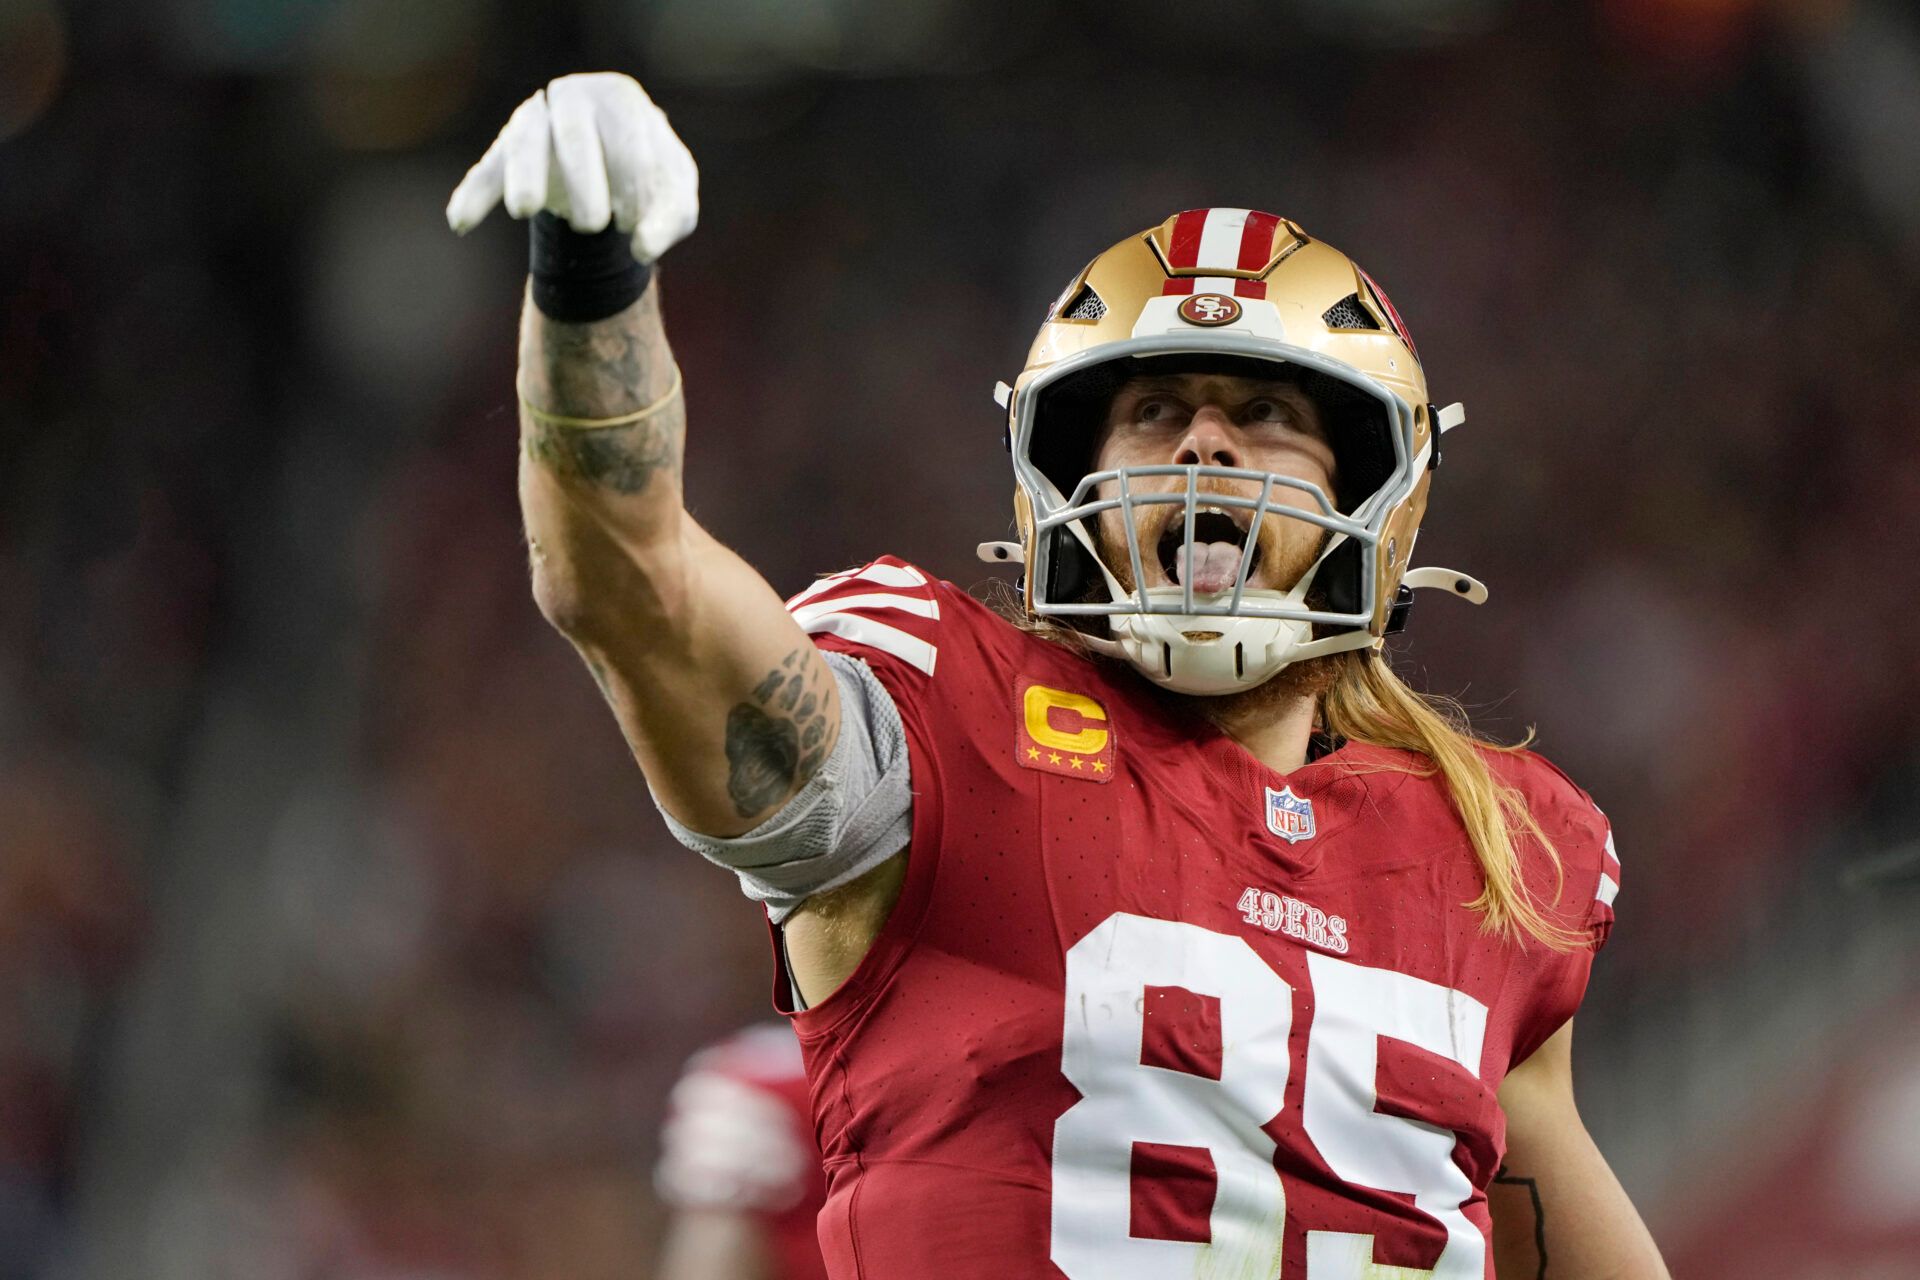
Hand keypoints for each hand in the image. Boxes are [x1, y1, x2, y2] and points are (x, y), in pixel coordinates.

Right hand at [446, 72, 698, 264]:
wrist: (616, 172)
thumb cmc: (651, 181)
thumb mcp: (674, 200)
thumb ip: (670, 222)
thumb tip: (642, 250)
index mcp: (620, 99)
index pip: (628, 134)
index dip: (632, 180)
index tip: (634, 222)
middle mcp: (573, 99)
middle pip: (575, 135)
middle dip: (584, 180)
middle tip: (594, 226)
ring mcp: (535, 121)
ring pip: (525, 143)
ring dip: (524, 175)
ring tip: (524, 209)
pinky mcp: (506, 152)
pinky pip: (487, 172)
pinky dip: (473, 194)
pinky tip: (460, 222)